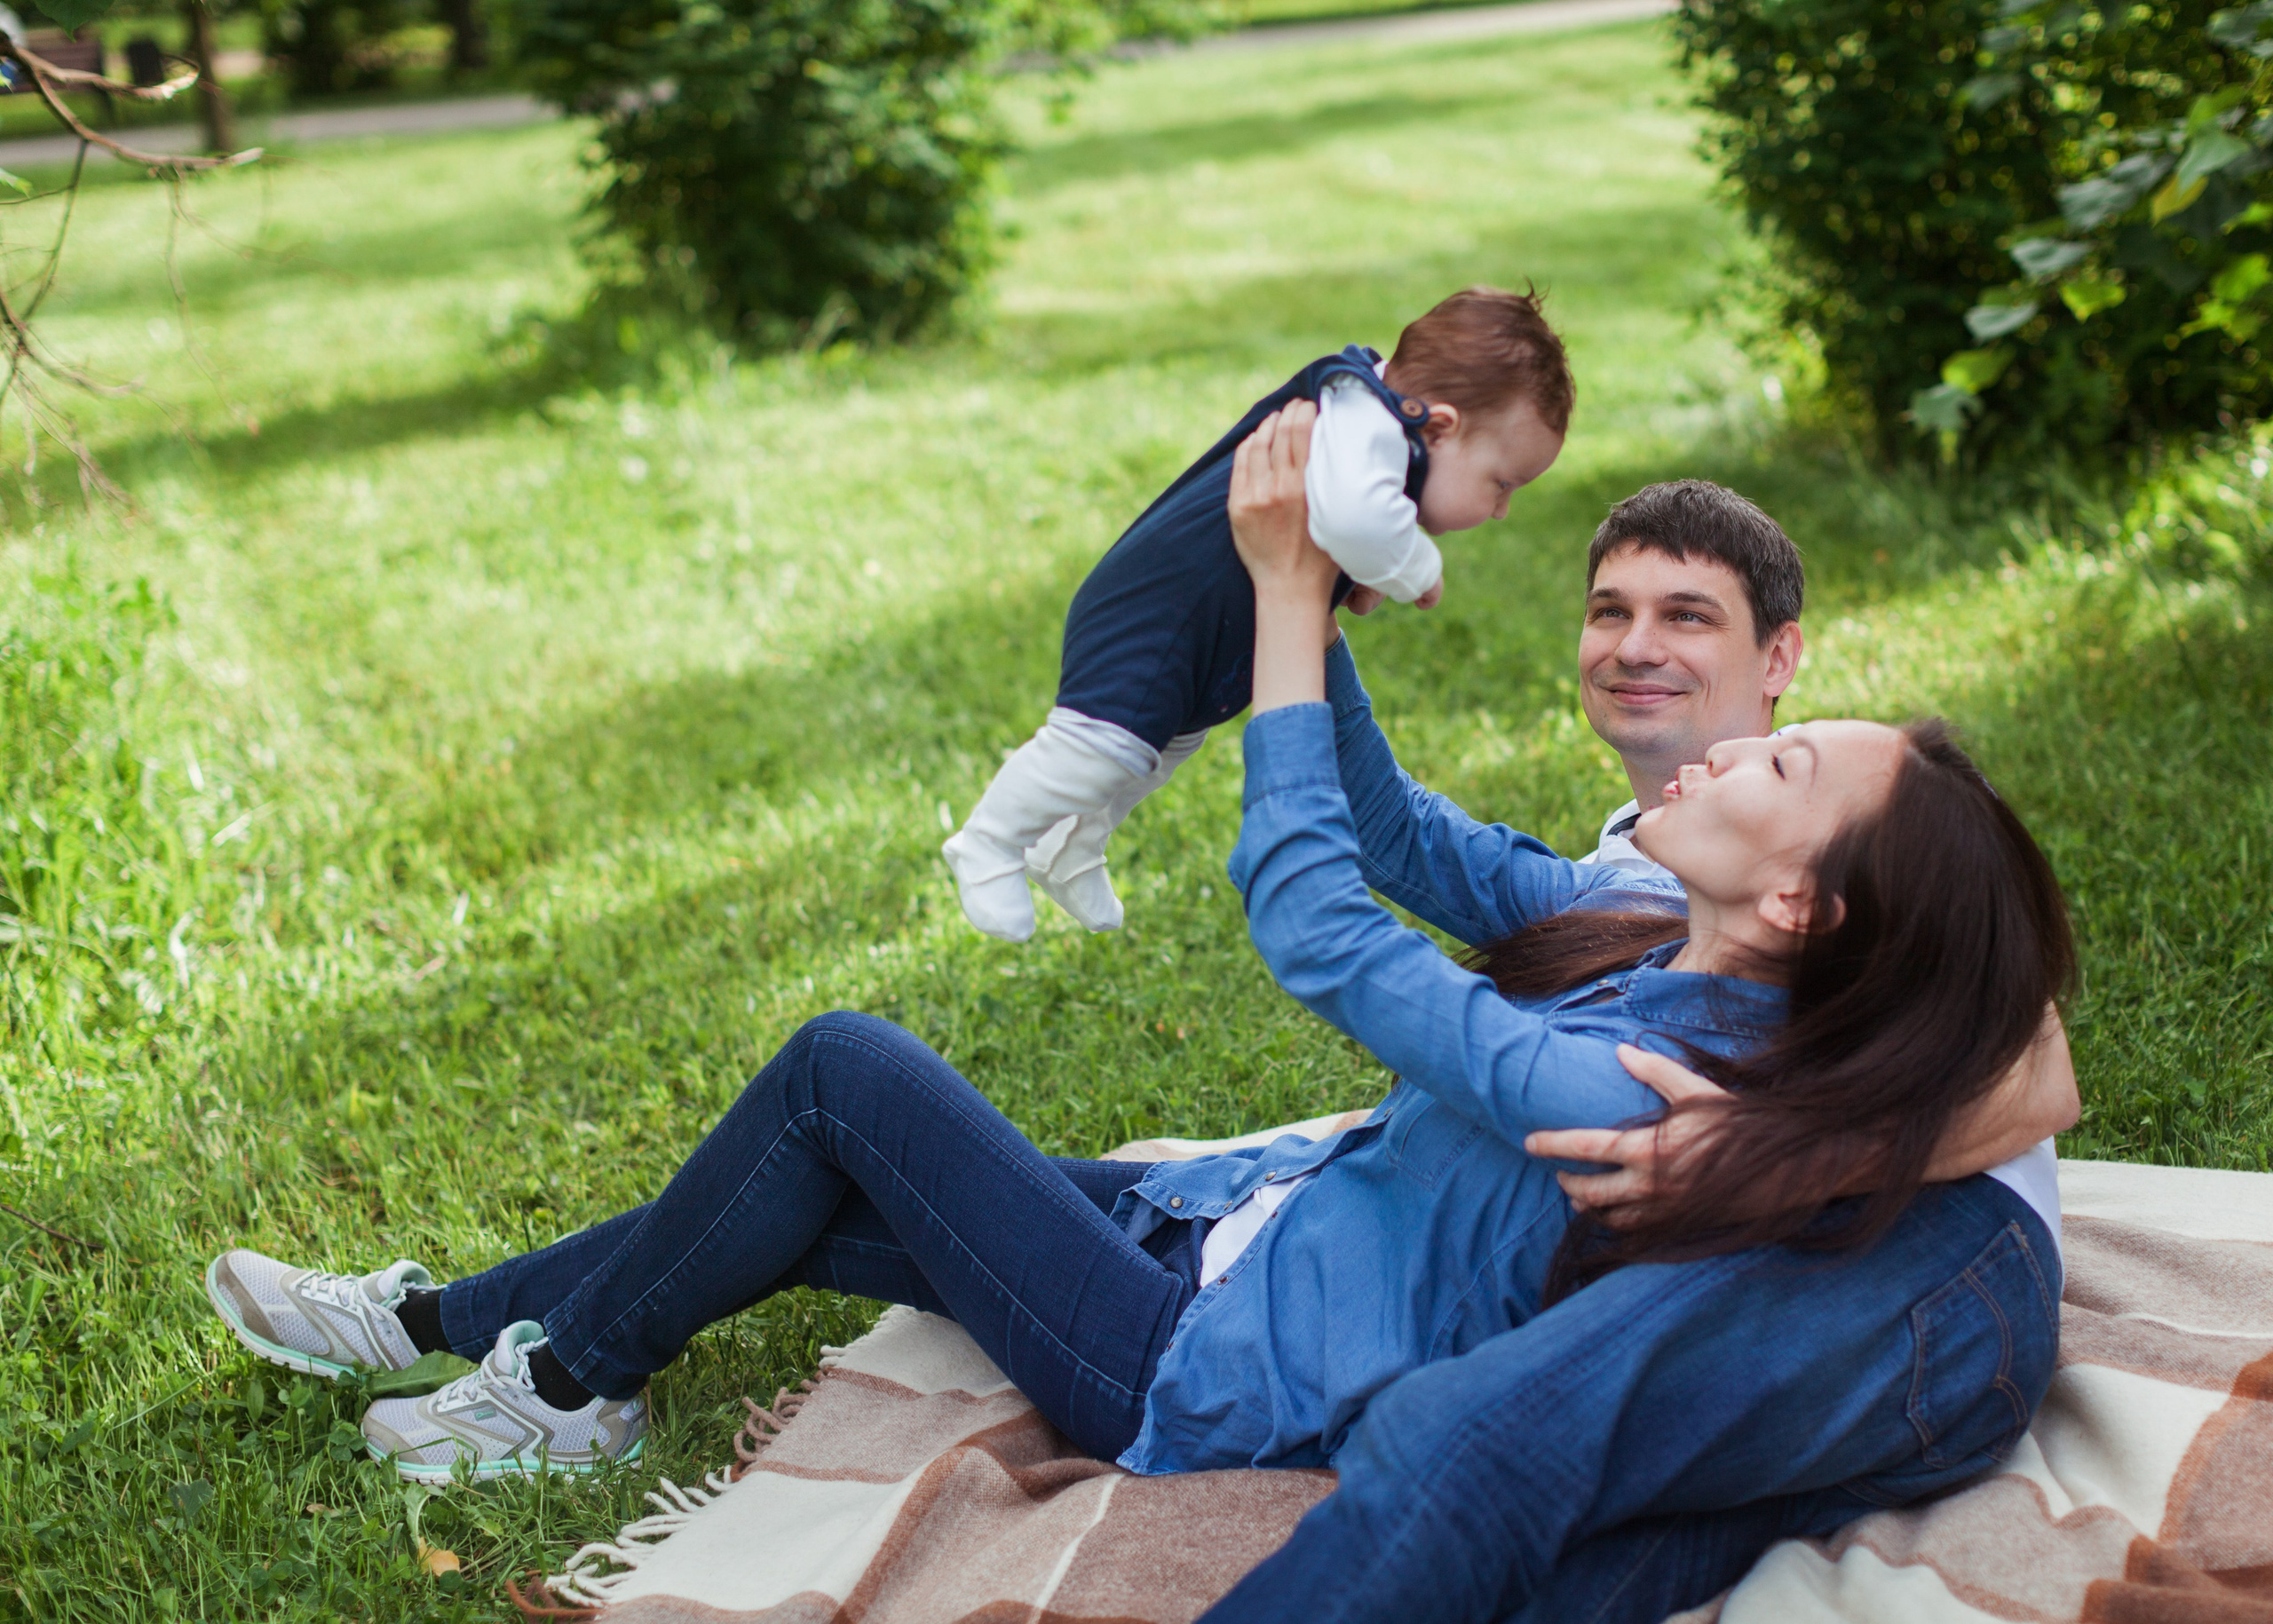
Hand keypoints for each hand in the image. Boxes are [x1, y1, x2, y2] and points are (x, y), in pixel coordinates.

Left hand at [1228, 401, 1338, 608]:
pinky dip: (1250, 444)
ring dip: (1269, 425)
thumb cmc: (1324, 556)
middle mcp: (1279, 488)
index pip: (1303, 431)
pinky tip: (1257, 439)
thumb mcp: (1338, 516)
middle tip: (1297, 405)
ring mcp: (1255, 496)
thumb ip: (1334, 483)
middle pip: (1281, 432)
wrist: (1290, 589)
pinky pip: (1241, 462)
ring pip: (1258, 443)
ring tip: (1277, 418)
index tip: (1313, 405)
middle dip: (1290, 412)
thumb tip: (1338, 447)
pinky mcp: (1238, 506)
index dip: (1307, 411)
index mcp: (1307, 488)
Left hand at [1523, 1044, 1730, 1223]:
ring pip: (1608, 1217)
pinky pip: (1633, 1230)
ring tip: (1579, 1193)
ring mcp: (1663, 1210)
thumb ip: (1655, 1071)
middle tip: (1559, 1172)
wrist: (1781, 1168)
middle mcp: (1650, 1185)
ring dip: (1588, 1205)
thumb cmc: (1735, 1123)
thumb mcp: (1695, 1090)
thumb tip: (1620, 1051)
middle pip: (1590, 1192)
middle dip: (1568, 1182)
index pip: (1586, 1149)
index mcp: (1648, 1149)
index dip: (1553, 1145)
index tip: (1528, 1141)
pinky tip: (1612, 1212)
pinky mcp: (1676, 1225)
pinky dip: (1615, 1222)